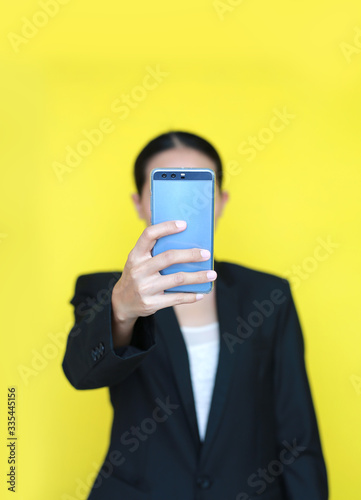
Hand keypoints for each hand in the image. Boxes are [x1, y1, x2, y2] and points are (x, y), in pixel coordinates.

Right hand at [110, 220, 216, 345]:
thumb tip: (186, 241)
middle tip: (207, 253)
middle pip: (169, 257)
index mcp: (135, 255)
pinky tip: (201, 293)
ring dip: (198, 276)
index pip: (149, 235)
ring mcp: (144, 287)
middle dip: (191, 254)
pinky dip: (191, 296)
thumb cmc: (137, 276)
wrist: (121, 302)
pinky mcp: (151, 303)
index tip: (184, 224)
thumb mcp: (138, 261)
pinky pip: (176, 298)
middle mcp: (138, 270)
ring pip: (177, 279)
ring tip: (212, 274)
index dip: (166, 227)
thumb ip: (154, 252)